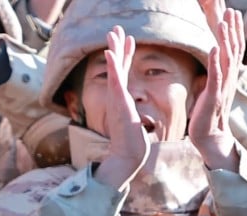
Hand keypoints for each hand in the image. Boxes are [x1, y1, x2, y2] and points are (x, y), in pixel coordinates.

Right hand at [93, 26, 148, 191]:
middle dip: (116, 46)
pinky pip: (114, 79)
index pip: (124, 72)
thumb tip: (138, 118)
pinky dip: (111, 65)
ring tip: (113, 33)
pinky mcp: (118, 101)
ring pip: (114, 68)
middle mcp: (118, 96)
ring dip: (113, 49)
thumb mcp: (135, 124)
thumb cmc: (133, 144)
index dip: (126, 55)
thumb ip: (135, 117)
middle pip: (116, 65)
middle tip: (115, 28)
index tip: (128, 39)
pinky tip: (109, 52)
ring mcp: (116, 98)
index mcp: (123, 98)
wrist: (128, 155)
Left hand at [191, 2, 243, 170]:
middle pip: (232, 49)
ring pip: (226, 59)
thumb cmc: (206, 113)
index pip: (230, 49)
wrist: (208, 136)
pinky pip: (216, 76)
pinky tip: (213, 48)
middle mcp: (227, 79)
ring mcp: (221, 87)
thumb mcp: (209, 89)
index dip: (231, 31)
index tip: (230, 13)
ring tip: (223, 23)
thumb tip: (211, 64)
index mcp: (226, 76)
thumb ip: (212, 75)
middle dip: (231, 29)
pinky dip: (215, 61)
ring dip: (225, 40)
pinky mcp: (213, 96)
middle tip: (231, 10)